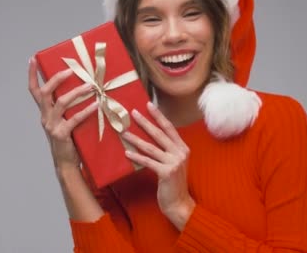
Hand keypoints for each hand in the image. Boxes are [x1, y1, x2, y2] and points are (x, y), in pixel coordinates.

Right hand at [28, 56, 98, 171]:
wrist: (66, 163)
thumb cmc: (68, 139)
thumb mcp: (64, 120)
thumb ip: (68, 107)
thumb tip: (84, 87)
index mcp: (44, 112)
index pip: (34, 90)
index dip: (32, 75)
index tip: (33, 59)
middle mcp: (45, 117)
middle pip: (45, 93)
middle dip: (56, 79)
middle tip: (70, 70)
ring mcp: (52, 126)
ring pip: (61, 103)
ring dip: (76, 92)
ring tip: (90, 86)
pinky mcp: (62, 134)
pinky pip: (74, 119)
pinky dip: (86, 111)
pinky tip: (96, 104)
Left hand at [121, 102, 194, 229]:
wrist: (179, 203)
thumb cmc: (173, 183)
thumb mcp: (174, 163)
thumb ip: (166, 151)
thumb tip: (149, 137)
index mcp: (183, 148)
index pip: (169, 127)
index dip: (158, 116)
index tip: (148, 104)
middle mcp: (180, 153)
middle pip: (159, 133)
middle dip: (145, 122)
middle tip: (132, 112)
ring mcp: (174, 162)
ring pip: (151, 147)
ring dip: (136, 139)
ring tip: (124, 133)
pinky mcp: (166, 172)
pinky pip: (148, 162)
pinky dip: (137, 157)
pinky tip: (127, 153)